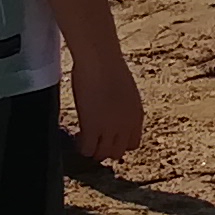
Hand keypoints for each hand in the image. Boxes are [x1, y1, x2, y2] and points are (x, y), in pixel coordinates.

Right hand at [64, 50, 145, 165]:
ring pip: (102, 155)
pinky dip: (82, 148)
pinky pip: (87, 150)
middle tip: (94, 142)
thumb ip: (122, 105)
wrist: (100, 59)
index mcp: (136, 115)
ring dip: (93, 150)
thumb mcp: (125, 89)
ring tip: (84, 141)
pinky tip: (77, 138)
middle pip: (118, 153)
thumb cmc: (109, 65)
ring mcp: (110, 128)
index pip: (132, 144)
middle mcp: (126, 125)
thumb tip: (113, 109)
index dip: (119, 142)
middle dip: (106, 149)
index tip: (108, 138)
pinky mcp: (92, 128)